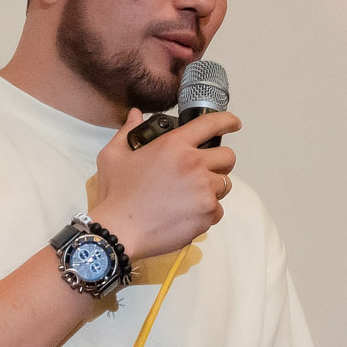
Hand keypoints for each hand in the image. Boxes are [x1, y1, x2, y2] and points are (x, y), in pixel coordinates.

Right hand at [88, 109, 239, 261]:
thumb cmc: (116, 195)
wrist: (119, 231)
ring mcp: (203, 191)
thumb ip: (127, 131)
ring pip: (224, 185)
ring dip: (212, 188)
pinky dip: (206, 212)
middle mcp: (194, 165)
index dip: (227, 121)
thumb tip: (135, 115)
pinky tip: (186, 213)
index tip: (233, 124)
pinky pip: (217, 210)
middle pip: (228, 157)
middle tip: (204, 170)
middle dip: (220, 162)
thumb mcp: (113, 156)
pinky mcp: (207, 214)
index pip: (210, 124)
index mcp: (174, 145)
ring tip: (190, 196)